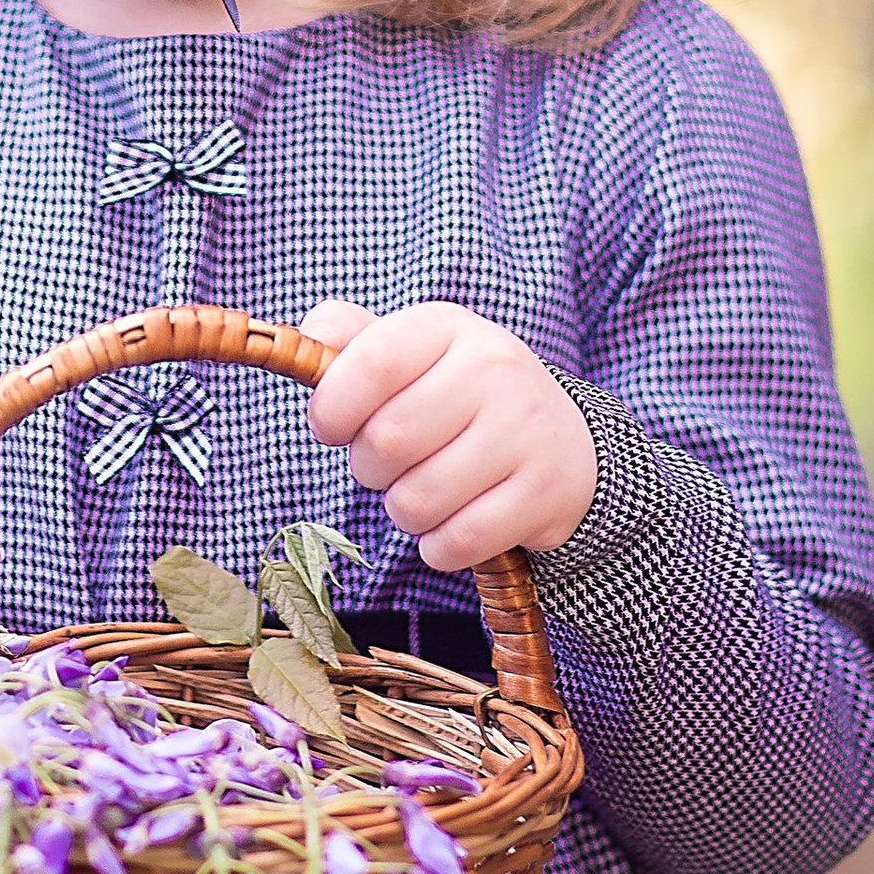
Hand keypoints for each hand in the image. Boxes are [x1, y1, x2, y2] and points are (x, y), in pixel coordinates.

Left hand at [296, 300, 596, 571]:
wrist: (564, 443)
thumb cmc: (459, 397)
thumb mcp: (413, 353)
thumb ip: (351, 339)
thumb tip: (310, 338)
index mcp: (449, 327)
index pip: (373, 362)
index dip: (333, 406)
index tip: (330, 427)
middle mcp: (494, 368)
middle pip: (387, 440)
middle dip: (369, 467)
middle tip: (389, 464)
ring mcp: (525, 431)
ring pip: (418, 500)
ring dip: (404, 510)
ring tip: (426, 489)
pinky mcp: (543, 494)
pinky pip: (456, 541)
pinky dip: (439, 546)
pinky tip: (455, 521)